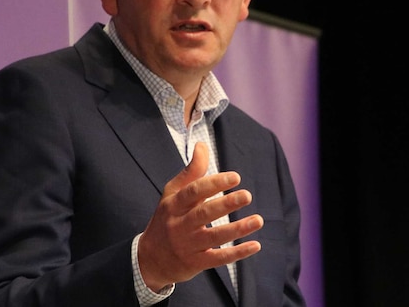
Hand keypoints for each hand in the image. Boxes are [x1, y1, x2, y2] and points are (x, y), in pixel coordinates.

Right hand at [137, 142, 263, 291]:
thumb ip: (191, 172)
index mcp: (174, 205)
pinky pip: (219, 258)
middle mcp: (179, 225)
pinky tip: (256, 245)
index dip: (214, 183)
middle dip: (226, 204)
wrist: (149, 259)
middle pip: (204, 214)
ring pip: (214, 237)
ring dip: (237, 229)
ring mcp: (188, 246)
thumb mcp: (172, 194)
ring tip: (258, 220)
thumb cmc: (167, 219)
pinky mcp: (196, 263)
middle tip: (247, 195)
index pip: (193, 192)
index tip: (235, 177)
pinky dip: (238, 253)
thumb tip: (202, 145)